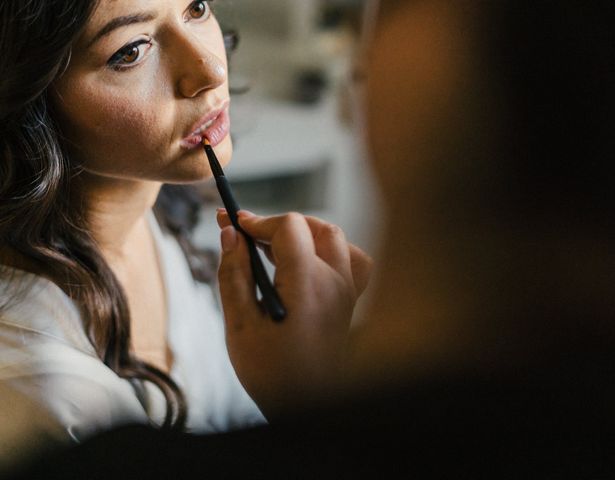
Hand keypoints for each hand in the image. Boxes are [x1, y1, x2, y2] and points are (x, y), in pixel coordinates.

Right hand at [216, 210, 371, 418]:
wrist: (308, 407)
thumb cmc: (272, 372)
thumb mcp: (240, 323)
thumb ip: (234, 273)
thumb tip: (230, 234)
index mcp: (308, 284)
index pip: (290, 227)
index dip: (259, 221)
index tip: (234, 224)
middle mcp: (335, 282)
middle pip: (313, 227)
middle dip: (278, 225)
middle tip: (247, 236)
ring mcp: (347, 292)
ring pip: (336, 240)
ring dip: (306, 234)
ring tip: (277, 248)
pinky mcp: (350, 302)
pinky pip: (352, 261)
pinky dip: (330, 251)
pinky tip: (307, 265)